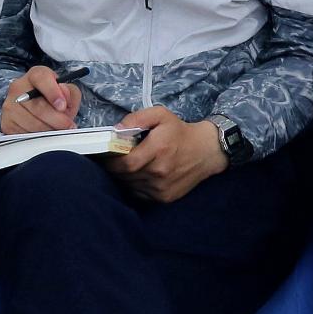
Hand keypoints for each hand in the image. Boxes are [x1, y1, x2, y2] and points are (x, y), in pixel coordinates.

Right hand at [0, 66, 80, 134]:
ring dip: (48, 129)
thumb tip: (64, 101)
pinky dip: (38, 136)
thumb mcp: (68, 92)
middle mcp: (19, 87)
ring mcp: (10, 105)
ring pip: (31, 122)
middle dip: (56, 119)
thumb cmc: (53, 100)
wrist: (37, 110)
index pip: (41, 78)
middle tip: (68, 125)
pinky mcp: (7, 122)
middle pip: (36, 105)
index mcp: (35, 75)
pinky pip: (24, 133)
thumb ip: (71, 93)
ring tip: (57, 129)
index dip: (53, 92)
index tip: (62, 106)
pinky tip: (44, 133)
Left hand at [105, 107, 226, 202]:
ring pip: (130, 185)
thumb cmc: (180, 132)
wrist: (206, 151)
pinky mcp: (164, 197)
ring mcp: (162, 188)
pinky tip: (141, 174)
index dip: (111, 161)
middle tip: (116, 158)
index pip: (125, 163)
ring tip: (129, 165)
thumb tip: (116, 130)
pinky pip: (139, 194)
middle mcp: (160, 172)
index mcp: (158, 150)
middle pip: (125, 176)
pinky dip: (135, 185)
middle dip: (116, 168)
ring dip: (125, 177)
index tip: (107, 154)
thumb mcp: (160, 115)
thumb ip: (137, 118)